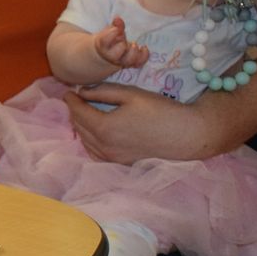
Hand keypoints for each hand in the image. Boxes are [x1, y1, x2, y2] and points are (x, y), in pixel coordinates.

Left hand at [66, 82, 207, 163]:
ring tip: (84, 113)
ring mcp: (112, 158)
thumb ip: (102, 92)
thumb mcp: (131, 95)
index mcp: (104, 128)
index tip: (69, 92)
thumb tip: (81, 91)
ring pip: (85, 141)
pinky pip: (95, 153)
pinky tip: (94, 133)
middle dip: (75, 112)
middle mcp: (104, 146)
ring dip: (81, 126)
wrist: (187, 135)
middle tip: (76, 100)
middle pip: (79, 127)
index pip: (78, 112)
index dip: (71, 100)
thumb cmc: (161, 111)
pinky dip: (90, 142)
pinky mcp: (120, 164)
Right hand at [94, 16, 148, 69]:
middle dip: (121, 46)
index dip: (110, 35)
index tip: (116, 29)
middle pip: (114, 55)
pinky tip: (144, 48)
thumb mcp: (111, 31)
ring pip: (128, 61)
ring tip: (134, 45)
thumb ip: (116, 25)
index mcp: (104, 45)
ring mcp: (122, 61)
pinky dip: (144, 56)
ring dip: (133, 52)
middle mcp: (112, 55)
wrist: (110, 54)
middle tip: (124, 40)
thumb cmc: (111, 40)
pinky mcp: (132, 63)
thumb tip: (118, 19)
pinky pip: (139, 62)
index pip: (104, 41)